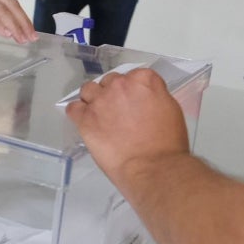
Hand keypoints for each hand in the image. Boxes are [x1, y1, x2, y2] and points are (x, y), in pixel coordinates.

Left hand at [65, 68, 190, 184]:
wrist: (153, 166)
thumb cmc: (167, 143)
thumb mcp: (170, 109)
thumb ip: (153, 96)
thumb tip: (143, 97)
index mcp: (144, 80)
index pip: (135, 76)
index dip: (135, 90)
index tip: (136, 102)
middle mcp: (120, 85)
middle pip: (111, 81)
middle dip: (114, 94)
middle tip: (119, 112)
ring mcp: (100, 101)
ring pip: (89, 90)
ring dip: (94, 99)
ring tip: (100, 115)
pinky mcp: (85, 118)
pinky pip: (73, 108)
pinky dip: (78, 113)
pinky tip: (85, 121)